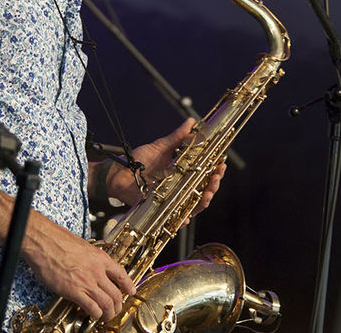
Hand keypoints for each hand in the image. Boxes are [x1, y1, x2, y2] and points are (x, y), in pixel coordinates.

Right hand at [24, 217, 135, 320]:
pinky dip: (96, 314)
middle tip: (116, 310)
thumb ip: (91, 258)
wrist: (44, 242)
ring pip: (107, 304)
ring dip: (109, 314)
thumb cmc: (58, 241)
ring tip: (106, 317)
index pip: (121, 274)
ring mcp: (87, 282)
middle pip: (116, 294)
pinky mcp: (74, 292)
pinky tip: (93, 315)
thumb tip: (92, 264)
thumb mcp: (83, 246)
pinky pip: (92, 308)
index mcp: (100, 258)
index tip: (131, 291)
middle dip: (118, 306)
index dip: (128, 285)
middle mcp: (97, 271)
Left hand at [107, 118, 226, 214]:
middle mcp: (180, 186)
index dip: (215, 171)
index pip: (205, 174)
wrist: (119, 173)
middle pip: (204, 189)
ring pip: (195, 204)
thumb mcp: (160, 146)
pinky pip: (176, 217)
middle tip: (217, 176)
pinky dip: (183, 219)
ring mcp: (172, 198)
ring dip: (205, 200)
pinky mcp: (162, 208)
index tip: (221, 164)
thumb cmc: (139, 160)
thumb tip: (192, 121)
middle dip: (214, 184)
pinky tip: (188, 217)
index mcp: (183, 172)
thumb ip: (177, 137)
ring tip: (209, 192)